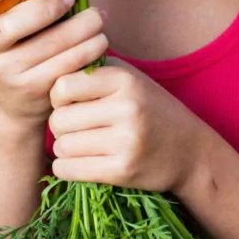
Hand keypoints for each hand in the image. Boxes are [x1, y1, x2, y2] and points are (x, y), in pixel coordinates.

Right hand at [0, 0, 107, 123]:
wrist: (19, 102)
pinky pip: (65, 64)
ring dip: (82, 27)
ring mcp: (6, 73)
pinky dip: (88, 49)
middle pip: (12, 25)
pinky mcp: (32, 90)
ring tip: (99, 16)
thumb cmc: (23, 42)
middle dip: (48, 7)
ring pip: (49, 44)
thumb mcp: (19, 18)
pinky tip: (99, 40)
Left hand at [48, 59, 202, 192]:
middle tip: (72, 127)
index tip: (68, 102)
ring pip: (63, 146)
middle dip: (59, 125)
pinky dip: (65, 167)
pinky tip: (75, 162)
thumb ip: (92, 70)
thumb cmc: (148, 108)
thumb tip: (49, 68)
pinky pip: (70, 169)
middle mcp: (126, 108)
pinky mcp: (124, 170)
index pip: (63, 86)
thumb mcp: (128, 78)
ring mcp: (126, 141)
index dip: (58, 96)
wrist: (189, 150)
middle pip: (59, 120)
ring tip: (78, 144)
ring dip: (63, 148)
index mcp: (123, 79)